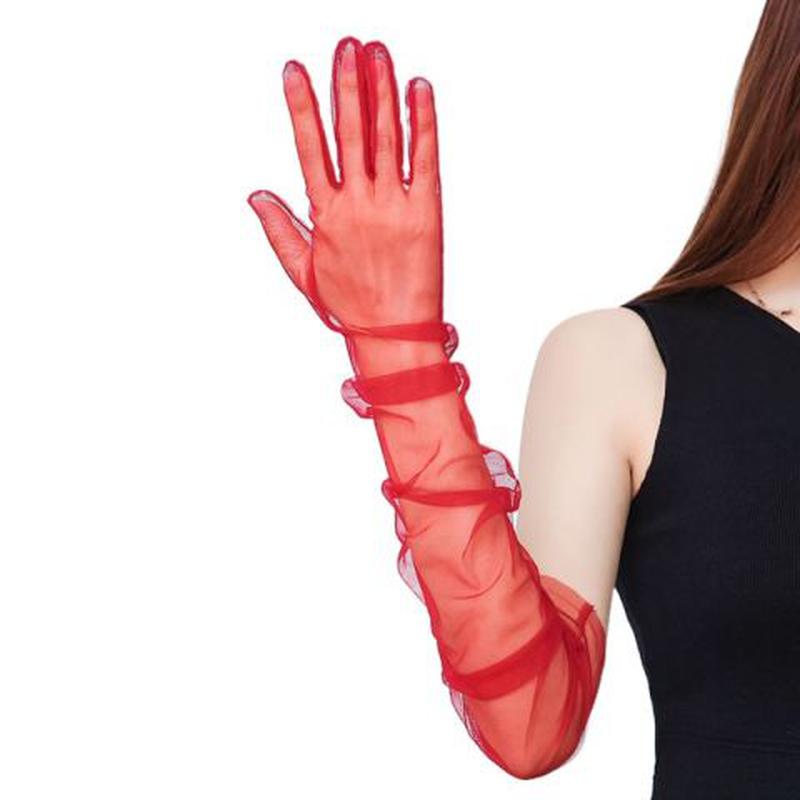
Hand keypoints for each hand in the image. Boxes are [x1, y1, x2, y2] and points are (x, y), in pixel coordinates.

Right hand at [248, 36, 443, 335]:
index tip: (296, 71)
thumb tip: (256, 195)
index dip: (303, 108)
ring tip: (376, 52)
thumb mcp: (302, 272)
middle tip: (346, 45)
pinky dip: (422, 122)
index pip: (311, 149)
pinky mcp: (426, 212)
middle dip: (347, 85)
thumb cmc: (349, 306)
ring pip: (385, 137)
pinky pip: (424, 158)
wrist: (394, 335)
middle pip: (350, 132)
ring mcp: (392, 206)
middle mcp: (357, 204)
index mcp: (325, 215)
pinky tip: (417, 89)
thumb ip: (279, 230)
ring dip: (380, 91)